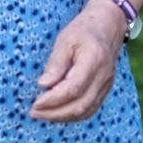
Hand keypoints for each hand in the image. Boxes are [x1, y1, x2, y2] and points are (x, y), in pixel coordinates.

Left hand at [30, 0, 125, 122]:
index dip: (53, 100)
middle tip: (34, 112)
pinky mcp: (106, 90)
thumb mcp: (65, 40)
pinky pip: (90, 109)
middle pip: (80, 106)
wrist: (108, 25)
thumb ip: (56, 63)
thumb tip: (43, 85)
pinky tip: (58, 112)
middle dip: (55, 113)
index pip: (73, 89)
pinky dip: (73, 115)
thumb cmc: (83, 29)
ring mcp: (107, 85)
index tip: (35, 103)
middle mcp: (103, 77)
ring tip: (42, 114)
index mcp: (93, 60)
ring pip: (86, 111)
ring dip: (62, 117)